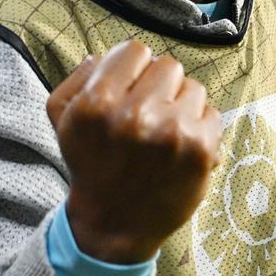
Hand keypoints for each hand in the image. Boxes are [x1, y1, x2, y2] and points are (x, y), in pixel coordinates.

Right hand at [47, 40, 221, 262]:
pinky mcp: (201, 150)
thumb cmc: (91, 165)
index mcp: (98, 103)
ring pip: (193, 87)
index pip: (135, 50)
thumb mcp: (63, 119)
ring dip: (180, 106)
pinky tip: (180, 146)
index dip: (133, 69)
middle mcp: (135, 115)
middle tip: (148, 114)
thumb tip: (104, 55)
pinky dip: (199, 126)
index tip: (130, 91)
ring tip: (163, 133)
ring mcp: (172, 133)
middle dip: (158, 86)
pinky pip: (212, 112)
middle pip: (167, 65)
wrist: (114, 224)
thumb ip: (79, 77)